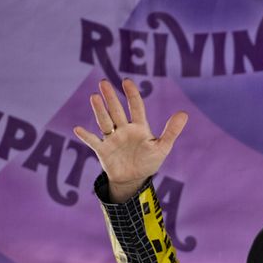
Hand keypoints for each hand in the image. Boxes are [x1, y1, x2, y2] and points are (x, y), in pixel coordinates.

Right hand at [72, 79, 187, 202]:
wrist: (134, 180)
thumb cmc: (148, 162)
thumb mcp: (162, 148)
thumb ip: (172, 131)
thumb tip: (184, 113)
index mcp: (139, 127)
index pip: (135, 107)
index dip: (132, 94)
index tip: (126, 81)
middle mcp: (124, 129)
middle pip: (116, 110)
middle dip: (111, 97)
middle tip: (104, 82)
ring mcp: (112, 139)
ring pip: (105, 122)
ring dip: (99, 111)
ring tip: (94, 97)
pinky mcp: (103, 150)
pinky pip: (93, 142)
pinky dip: (86, 136)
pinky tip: (78, 129)